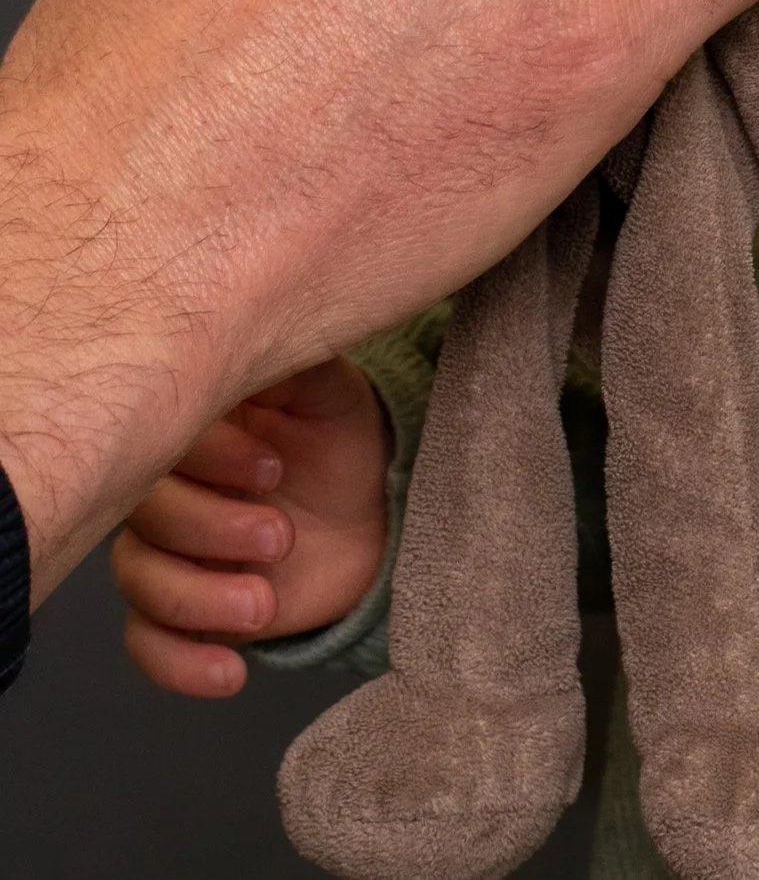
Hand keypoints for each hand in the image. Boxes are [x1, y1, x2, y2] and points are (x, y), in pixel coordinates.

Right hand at [112, 361, 388, 698]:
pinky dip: (182, 663)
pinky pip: (151, 646)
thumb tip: (268, 330)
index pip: (166, 445)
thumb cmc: (343, 444)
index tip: (274, 469)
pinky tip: (232, 670)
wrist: (375, 512)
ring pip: (141, 582)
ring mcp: (172, 553)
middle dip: (210, 532)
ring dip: (200, 600)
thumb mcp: (329, 394)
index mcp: (198, 432)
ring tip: (265, 603)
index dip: (211, 462)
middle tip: (280, 538)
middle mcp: (171, 491)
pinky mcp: (186, 612)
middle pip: (145, 518)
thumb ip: (295, 363)